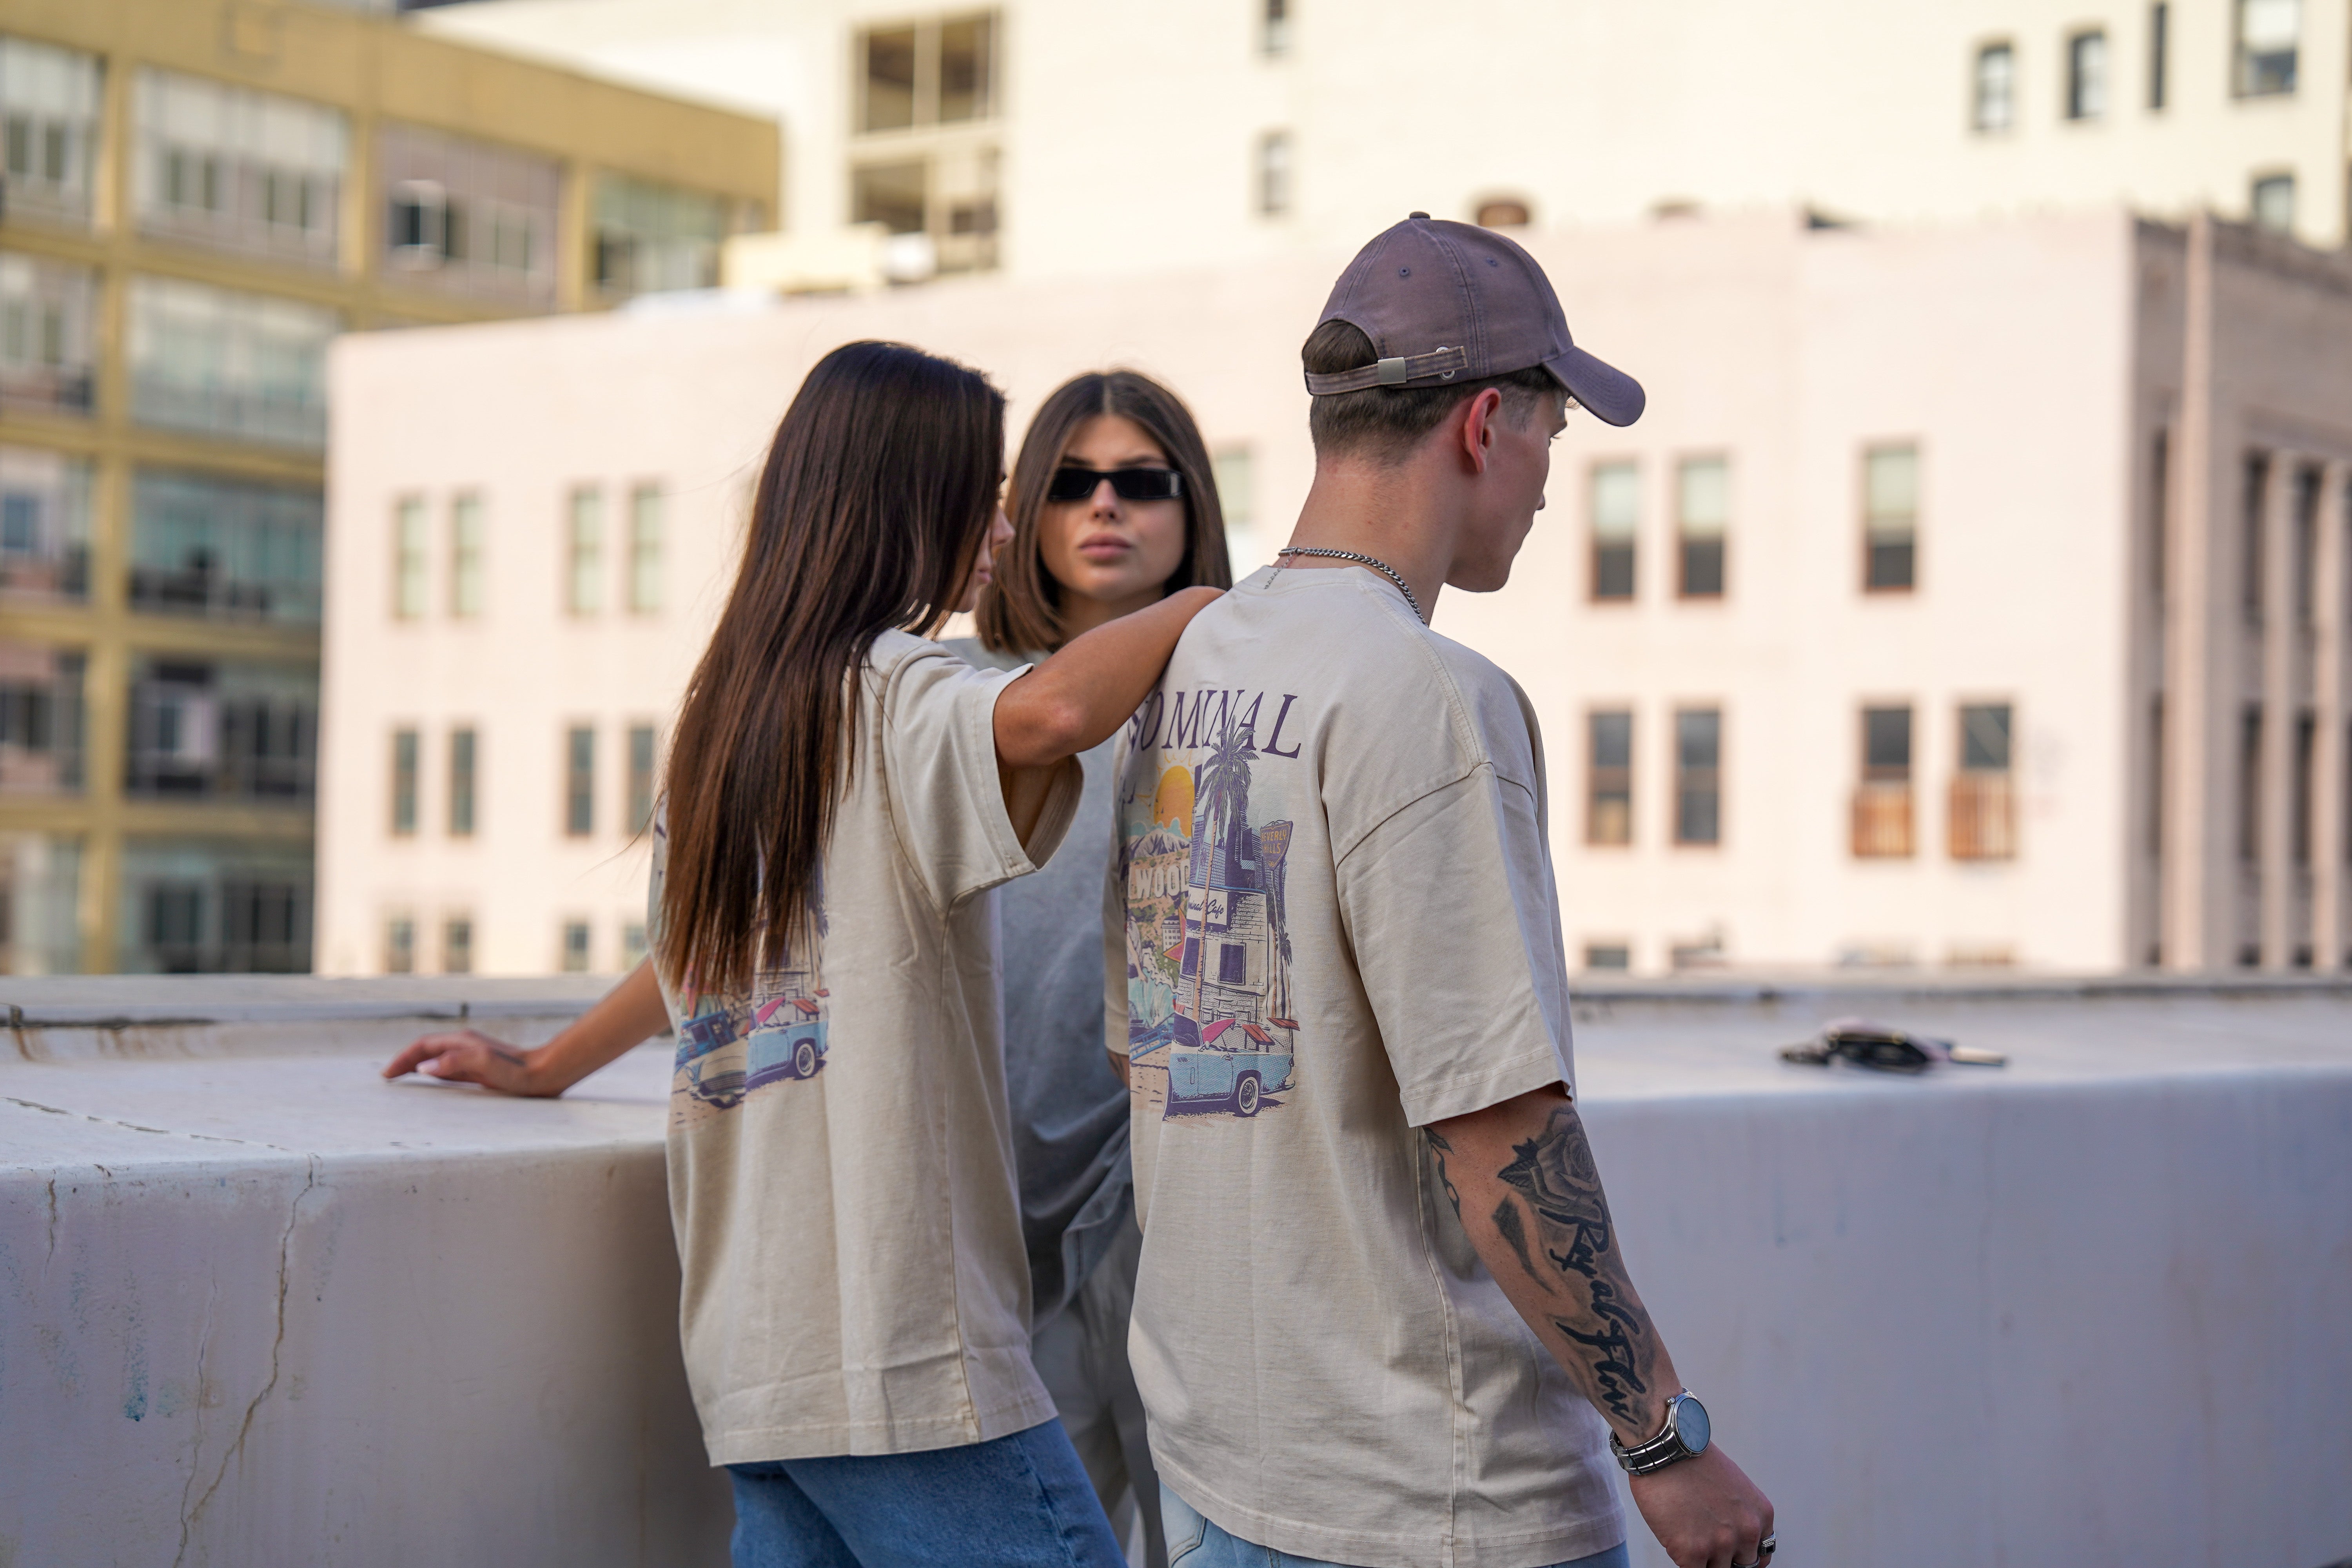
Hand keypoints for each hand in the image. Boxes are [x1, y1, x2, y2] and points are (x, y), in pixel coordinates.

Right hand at [382, 1028, 546, 1095]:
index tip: (387, 1074)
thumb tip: (424, 1068)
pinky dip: (433, 1072)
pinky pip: (448, 1067)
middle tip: (388, 1077)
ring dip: (417, 1065)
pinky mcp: (480, 1067)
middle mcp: (465, 1045)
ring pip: (436, 1058)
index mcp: (462, 1042)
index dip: (403, 1059)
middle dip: (405, 1061)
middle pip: (426, 1050)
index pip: (423, 1047)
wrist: (545, 1073)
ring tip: (401, 1077)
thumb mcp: (485, 1065)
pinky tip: (431, 1080)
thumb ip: (455, 1063)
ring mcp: (472, 1055)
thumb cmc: (517, 1071)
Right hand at [1628, 1445, 1773, 1567]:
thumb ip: (1741, 1514)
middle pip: (1741, 1566)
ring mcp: (1720, 1545)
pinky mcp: (1691, 1552)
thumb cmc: (1692, 1460)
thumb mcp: (1735, 1486)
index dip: (1741, 1554)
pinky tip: (1675, 1536)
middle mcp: (1747, 1532)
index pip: (1760, 1555)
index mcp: (1761, 1515)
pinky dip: (1683, 1557)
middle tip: (1706, 1542)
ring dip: (1702, 1558)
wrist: (1665, 1447)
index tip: (1730, 1554)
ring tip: (1687, 1531)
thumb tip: (1734, 1536)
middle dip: (1724, 1557)